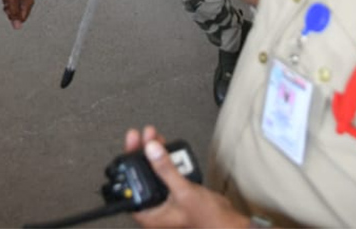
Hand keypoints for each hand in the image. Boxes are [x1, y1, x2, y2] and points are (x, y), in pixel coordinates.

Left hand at [0, 0, 33, 27]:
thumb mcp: (11, 0)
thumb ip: (14, 14)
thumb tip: (17, 26)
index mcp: (28, 3)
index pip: (22, 18)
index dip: (13, 16)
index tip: (9, 8)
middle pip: (17, 12)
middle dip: (10, 8)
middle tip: (7, 0)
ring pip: (13, 5)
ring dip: (7, 1)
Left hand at [123, 127, 247, 228]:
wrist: (228, 223)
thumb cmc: (207, 219)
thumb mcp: (183, 192)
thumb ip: (166, 170)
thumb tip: (151, 149)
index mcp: (149, 214)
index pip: (130, 186)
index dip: (128, 163)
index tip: (131, 143)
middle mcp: (154, 207)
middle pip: (141, 175)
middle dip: (141, 153)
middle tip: (141, 135)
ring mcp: (165, 199)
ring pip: (153, 172)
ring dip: (153, 153)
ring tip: (153, 135)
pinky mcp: (175, 191)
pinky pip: (166, 172)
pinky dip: (165, 159)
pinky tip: (165, 146)